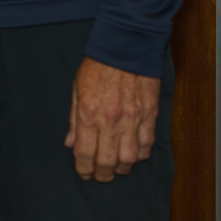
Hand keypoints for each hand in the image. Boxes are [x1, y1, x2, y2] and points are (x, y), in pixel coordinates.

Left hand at [65, 57, 160, 182]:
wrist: (126, 45)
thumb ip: (73, 120)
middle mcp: (111, 120)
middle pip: (107, 162)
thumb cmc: (98, 66)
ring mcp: (132, 119)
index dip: (83, 169)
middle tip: (100, 175)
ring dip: (122, 168)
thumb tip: (71, 144)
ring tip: (117, 167)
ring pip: (129, 159)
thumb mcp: (76, 89)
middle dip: (102, 174)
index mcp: (88, 113)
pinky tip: (134, 155)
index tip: (84, 173)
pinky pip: (146, 145)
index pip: (85, 153)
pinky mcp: (149, 115)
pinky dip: (140, 155)